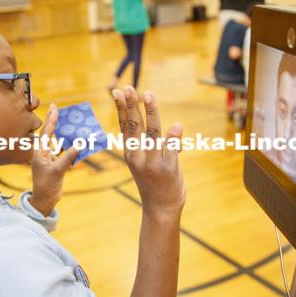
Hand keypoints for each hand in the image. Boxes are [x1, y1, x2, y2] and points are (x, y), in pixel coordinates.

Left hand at [29, 104, 77, 215]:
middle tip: (58, 108)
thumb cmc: (46, 186)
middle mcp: (43, 152)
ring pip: (58, 141)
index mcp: (39, 152)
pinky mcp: (56, 164)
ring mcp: (49, 158)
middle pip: (50, 133)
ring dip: (65, 133)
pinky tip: (78, 142)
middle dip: (55, 121)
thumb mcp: (58, 171)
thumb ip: (68, 157)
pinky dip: (71, 147)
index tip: (54, 107)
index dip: (51, 119)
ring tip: (71, 123)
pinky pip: (64, 151)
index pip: (46, 132)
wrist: (45, 200)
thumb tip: (80, 145)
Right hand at [111, 86, 185, 215]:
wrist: (160, 208)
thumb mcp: (148, 163)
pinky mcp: (168, 168)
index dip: (122, 108)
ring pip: (152, 132)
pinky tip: (176, 126)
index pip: (125, 126)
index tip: (119, 92)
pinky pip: (171, 149)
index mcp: (131, 153)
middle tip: (129, 88)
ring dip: (150, 112)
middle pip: (134, 126)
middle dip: (131, 105)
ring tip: (148, 95)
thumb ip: (157, 144)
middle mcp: (138, 156)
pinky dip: (174, 138)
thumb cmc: (154, 183)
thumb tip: (175, 127)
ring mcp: (152, 162)